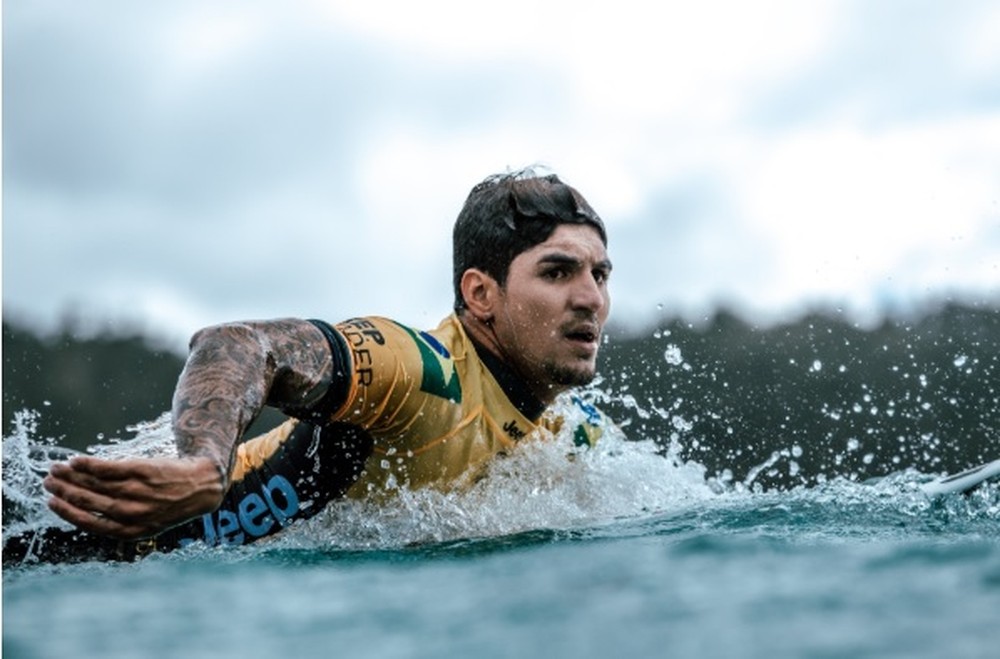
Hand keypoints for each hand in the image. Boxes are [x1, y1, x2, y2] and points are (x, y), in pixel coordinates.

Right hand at [43, 455, 225, 539]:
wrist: (202, 485)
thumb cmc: (171, 504)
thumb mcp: (148, 524)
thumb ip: (121, 522)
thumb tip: (86, 514)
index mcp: (132, 531)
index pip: (91, 523)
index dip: (68, 513)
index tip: (51, 503)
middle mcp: (132, 513)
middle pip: (88, 501)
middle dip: (64, 492)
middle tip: (47, 482)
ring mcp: (137, 491)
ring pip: (95, 484)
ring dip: (71, 476)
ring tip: (55, 470)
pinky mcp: (142, 471)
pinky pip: (109, 468)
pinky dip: (89, 465)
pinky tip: (76, 461)